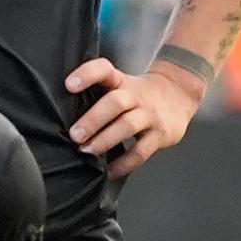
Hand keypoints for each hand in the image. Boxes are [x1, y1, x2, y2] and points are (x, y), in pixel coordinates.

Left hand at [64, 56, 203, 177]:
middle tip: (75, 134)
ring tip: (87, 151)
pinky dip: (123, 163)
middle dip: (93, 119)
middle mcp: (136, 96)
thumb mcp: (121, 84)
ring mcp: (150, 115)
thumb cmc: (138, 94)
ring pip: (128, 125)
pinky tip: (109, 170)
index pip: (104, 70)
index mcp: (121, 81)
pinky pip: (141, 151)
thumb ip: (98, 94)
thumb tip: (61, 117)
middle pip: (115, 102)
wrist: (179, 94)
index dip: (87, 75)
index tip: (69, 85)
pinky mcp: (161, 135)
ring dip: (105, 140)